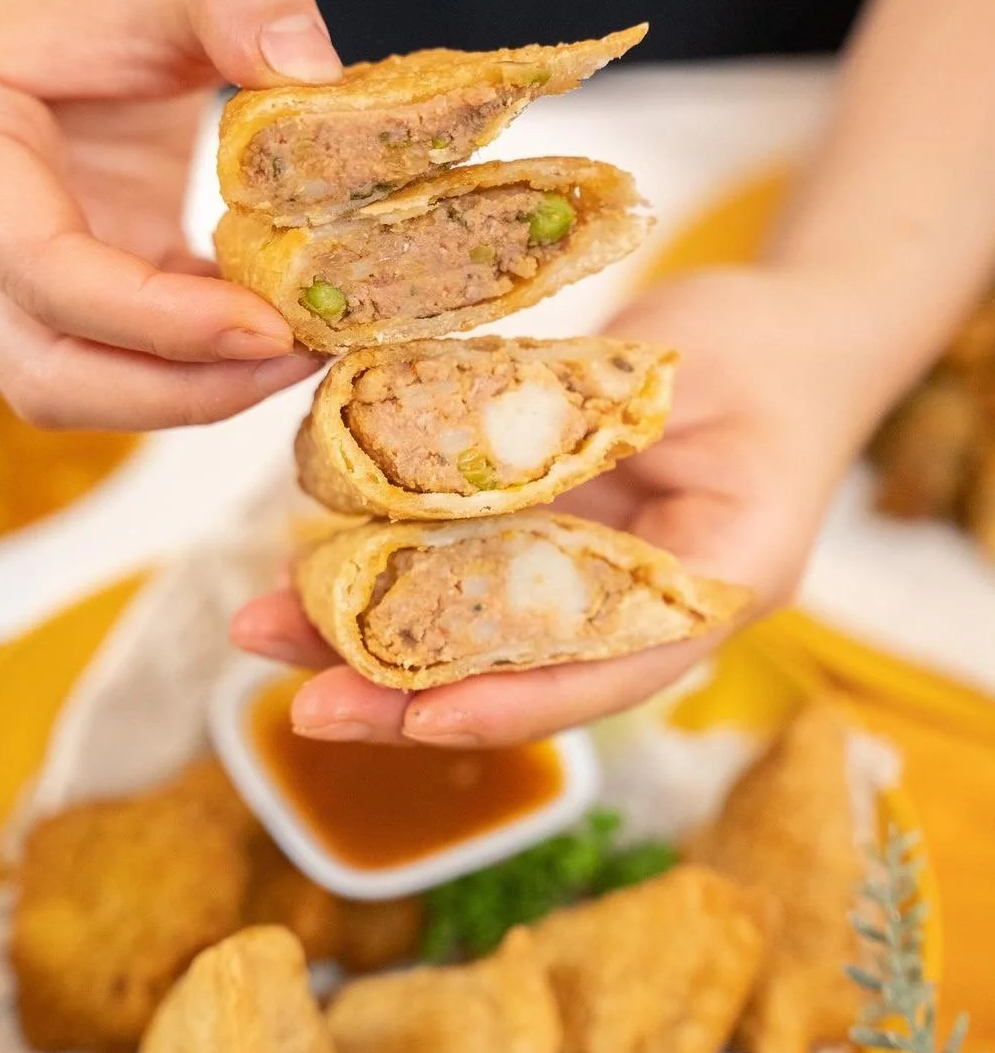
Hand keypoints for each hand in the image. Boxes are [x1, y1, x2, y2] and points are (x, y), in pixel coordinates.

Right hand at [0, 0, 338, 428]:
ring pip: (84, 379)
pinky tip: (283, 317)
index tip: (271, 326)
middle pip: (45, 369)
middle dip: (174, 390)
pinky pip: (131, 349)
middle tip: (296, 356)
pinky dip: (204, 356)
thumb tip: (316, 75)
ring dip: (194, 388)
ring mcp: (16, 252)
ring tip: (304, 343)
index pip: (40, 270)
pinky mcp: (80, 262)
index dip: (157, 323)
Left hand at [231, 265, 879, 744]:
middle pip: (521, 668)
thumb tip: (476, 448)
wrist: (789, 335)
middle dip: (407, 690)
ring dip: (369, 632)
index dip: (518, 701)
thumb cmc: (772, 352)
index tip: (419, 716)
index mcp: (713, 582)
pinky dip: (392, 563)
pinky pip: (466, 561)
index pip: (613, 667)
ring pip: (475, 624)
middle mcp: (642, 600)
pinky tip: (311, 557)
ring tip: (265, 629)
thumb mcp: (705, 371)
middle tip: (301, 702)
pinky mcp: (551, 531)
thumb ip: (601, 416)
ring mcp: (590, 570)